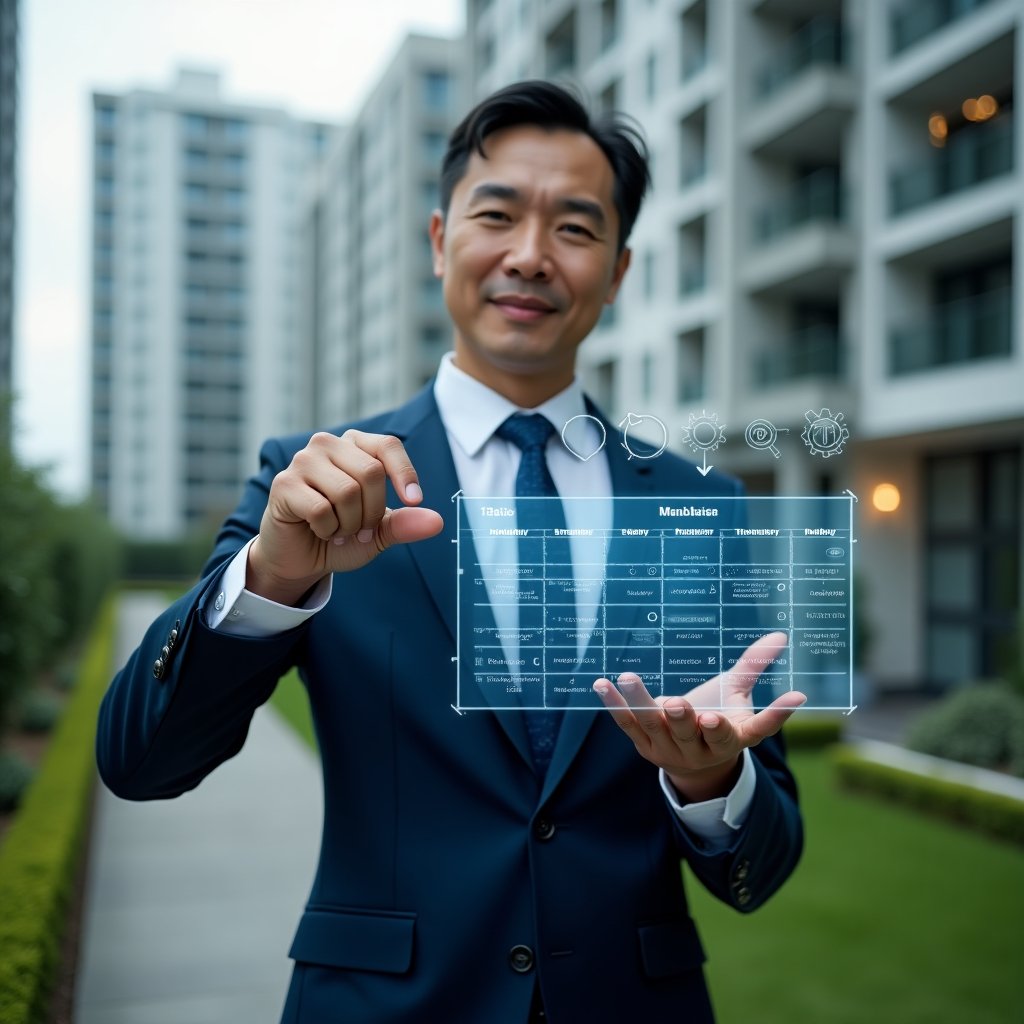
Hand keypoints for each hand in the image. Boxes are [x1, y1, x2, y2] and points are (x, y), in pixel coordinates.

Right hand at [247, 430, 443, 604]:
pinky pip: (321, 509)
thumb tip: (437, 522)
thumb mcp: (380, 532)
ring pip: (347, 491)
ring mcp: (303, 461)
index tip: (414, 501)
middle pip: (371, 472)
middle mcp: (327, 444)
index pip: (388, 445)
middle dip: (373, 512)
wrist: (302, 559)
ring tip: (338, 530)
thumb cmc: (342, 536)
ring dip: (349, 524)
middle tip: (361, 529)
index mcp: (354, 445)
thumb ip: (406, 524)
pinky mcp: (284, 484)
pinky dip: (327, 530)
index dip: (405, 473)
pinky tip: (319, 531)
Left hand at [593, 632, 804, 801]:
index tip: (793, 696)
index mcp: (735, 738)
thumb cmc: (719, 718)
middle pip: (696, 734)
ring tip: (629, 678)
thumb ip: (753, 665)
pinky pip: (628, 724)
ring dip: (642, 702)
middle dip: (686, 719)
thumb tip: (780, 634)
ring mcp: (672, 750)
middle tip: (678, 704)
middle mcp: (704, 749)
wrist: (694, 765)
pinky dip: (615, 704)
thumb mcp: (736, 694)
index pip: (757, 730)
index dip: (774, 716)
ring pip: (657, 727)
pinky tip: (602, 684)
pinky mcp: (644, 746)